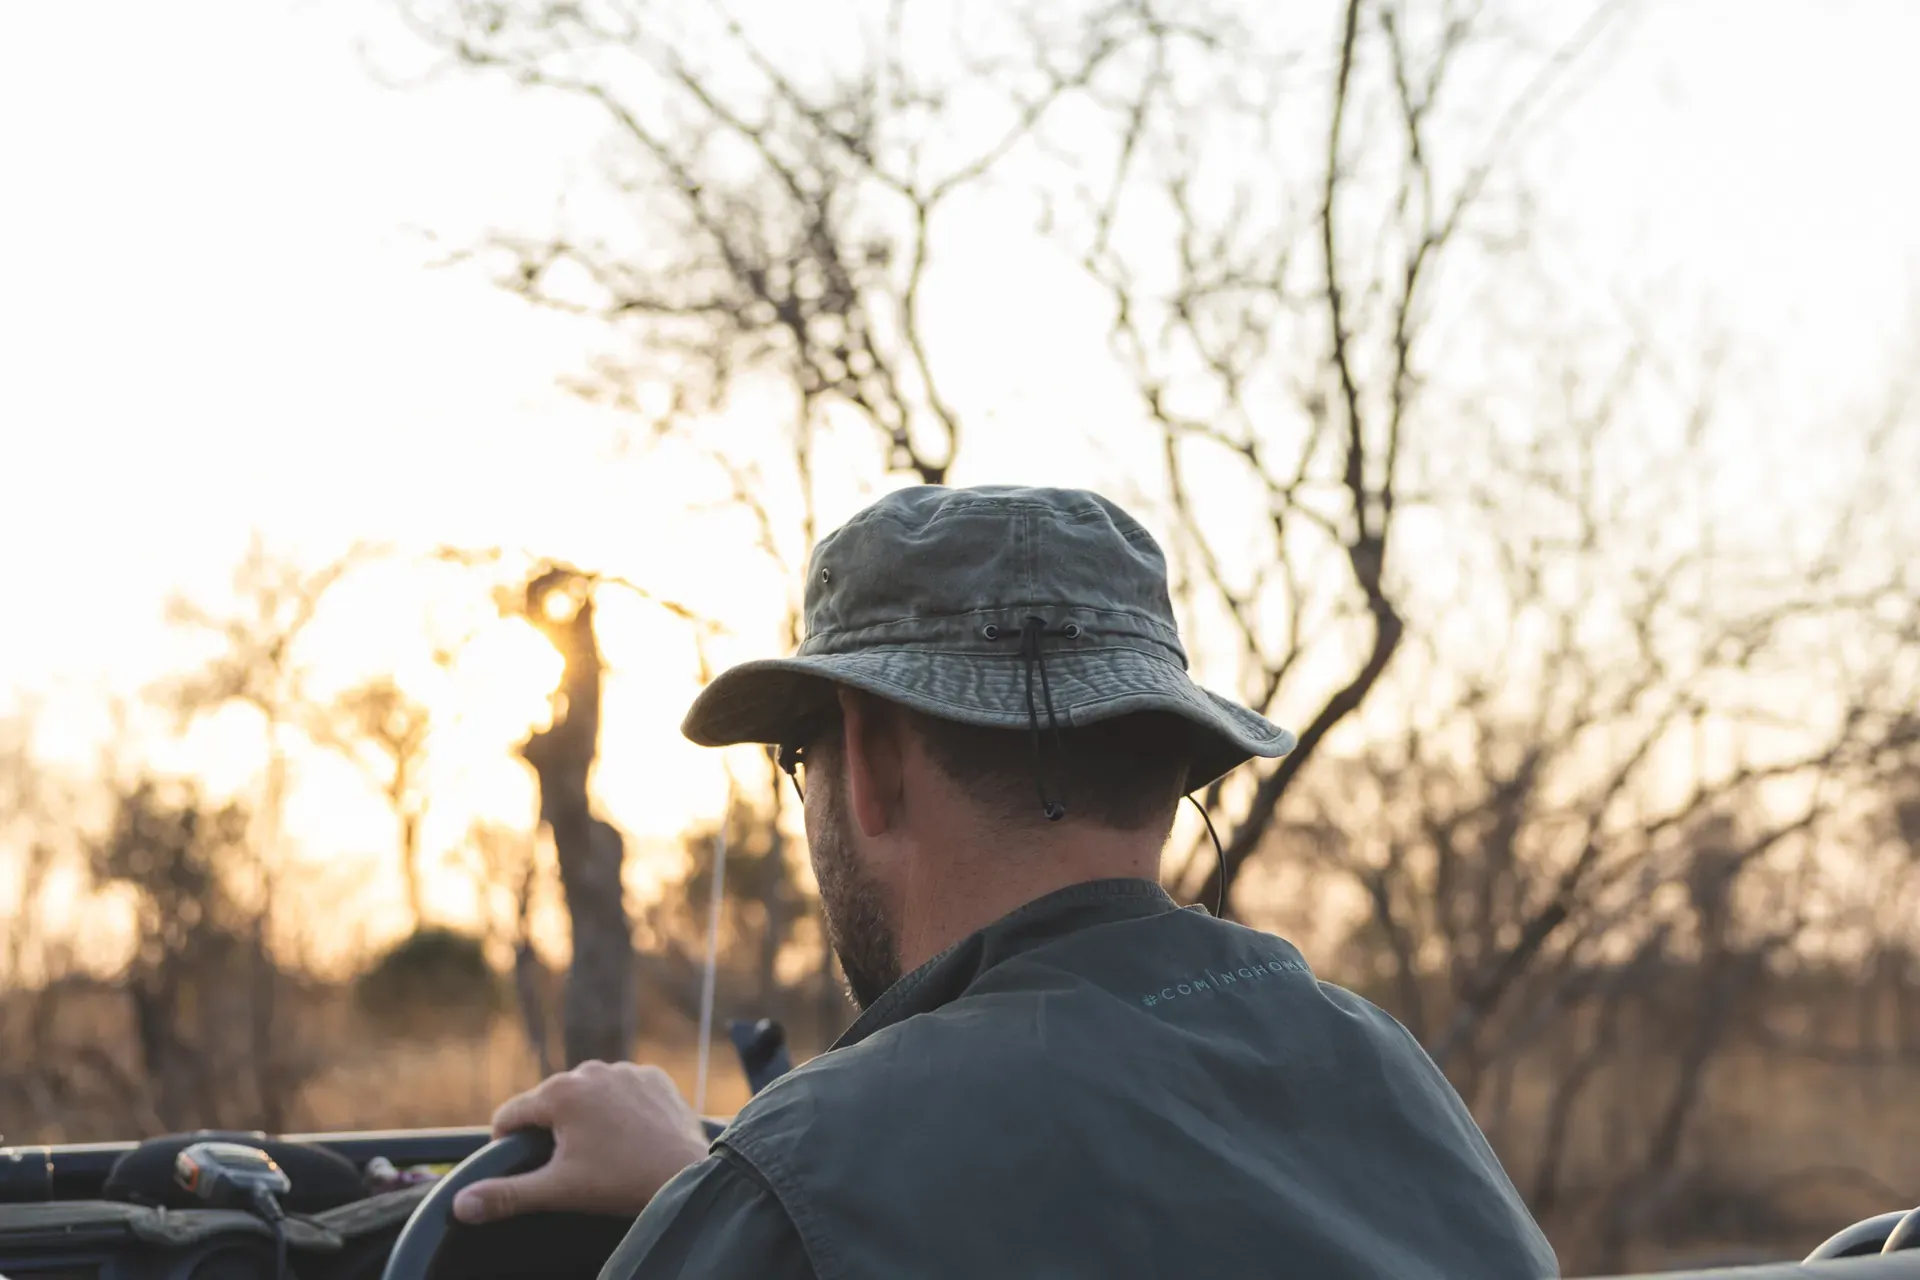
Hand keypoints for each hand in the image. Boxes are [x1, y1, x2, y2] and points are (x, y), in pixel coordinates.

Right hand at [451, 1060, 708, 1224]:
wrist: (686, 1175)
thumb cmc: (620, 1182)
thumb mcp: (557, 1191)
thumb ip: (505, 1195)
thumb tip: (459, 1204)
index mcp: (560, 1092)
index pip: (511, 1114)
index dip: (507, 1143)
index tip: (521, 1166)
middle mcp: (591, 1070)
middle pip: (550, 1102)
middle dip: (551, 1131)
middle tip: (569, 1166)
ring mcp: (625, 1071)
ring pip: (588, 1095)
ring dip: (586, 1118)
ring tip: (601, 1153)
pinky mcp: (654, 1077)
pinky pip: (623, 1092)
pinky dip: (620, 1110)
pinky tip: (629, 1137)